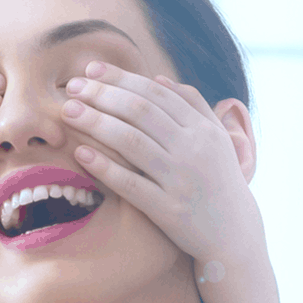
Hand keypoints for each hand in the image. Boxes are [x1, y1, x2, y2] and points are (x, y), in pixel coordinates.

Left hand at [61, 62, 262, 268]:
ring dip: (96, 123)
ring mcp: (180, 180)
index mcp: (204, 129)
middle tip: (72, 86)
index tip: (91, 69)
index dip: (120, 78)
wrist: (234, 234)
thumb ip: (194, 106)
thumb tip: (159, 79)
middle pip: (140, 111)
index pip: (155, 93)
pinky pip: (131, 185)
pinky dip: (105, 168)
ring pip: (132, 142)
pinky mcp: (168, 210)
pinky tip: (81, 153)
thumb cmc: (220, 181)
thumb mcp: (217, 140)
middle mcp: (194, 150)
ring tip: (68, 111)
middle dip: (102, 95)